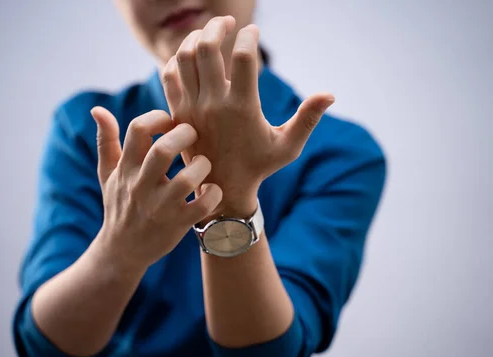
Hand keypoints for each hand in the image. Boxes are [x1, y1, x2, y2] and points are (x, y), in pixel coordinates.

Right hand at [90, 107, 222, 269]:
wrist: (122, 251)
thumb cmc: (119, 205)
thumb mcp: (107, 174)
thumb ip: (106, 141)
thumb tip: (97, 109)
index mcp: (126, 169)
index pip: (138, 130)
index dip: (157, 117)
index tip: (170, 121)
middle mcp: (141, 186)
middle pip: (163, 151)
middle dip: (185, 135)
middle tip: (193, 135)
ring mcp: (160, 207)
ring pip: (186, 180)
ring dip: (201, 166)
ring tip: (203, 164)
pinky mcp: (177, 224)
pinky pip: (201, 207)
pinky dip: (212, 194)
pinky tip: (211, 189)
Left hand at [161, 16, 334, 216]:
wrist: (220, 190)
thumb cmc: (258, 167)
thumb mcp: (287, 146)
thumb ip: (307, 119)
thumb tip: (330, 94)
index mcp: (242, 108)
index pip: (243, 57)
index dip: (249, 36)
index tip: (254, 31)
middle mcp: (213, 104)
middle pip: (207, 48)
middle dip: (217, 27)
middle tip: (228, 23)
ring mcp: (191, 108)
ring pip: (184, 58)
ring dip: (195, 38)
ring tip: (208, 33)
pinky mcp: (177, 113)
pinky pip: (169, 76)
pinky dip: (176, 59)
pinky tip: (191, 56)